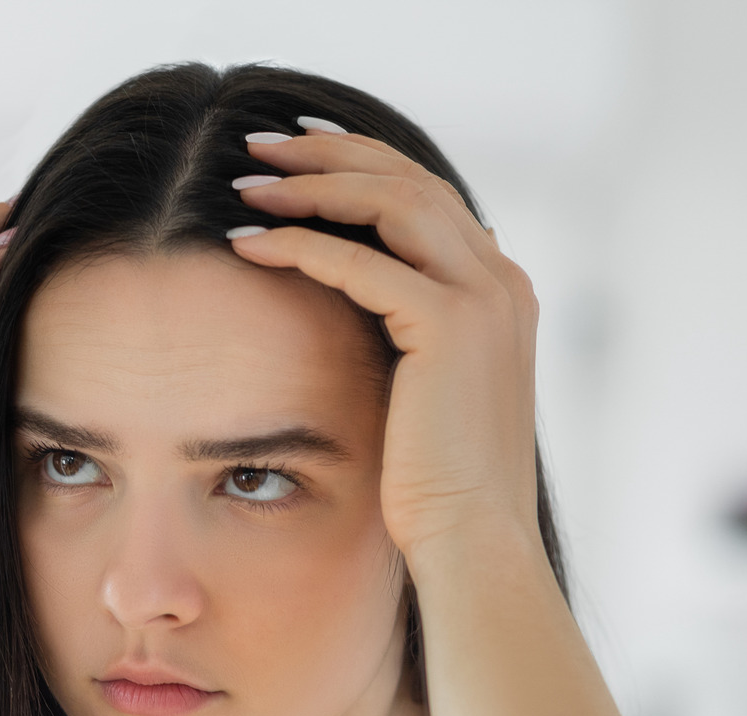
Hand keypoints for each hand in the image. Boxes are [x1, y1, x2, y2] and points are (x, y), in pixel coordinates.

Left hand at [227, 125, 542, 569]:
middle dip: (329, 153)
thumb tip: (355, 301)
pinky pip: (361, 262)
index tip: (295, 152)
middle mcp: (502, 281)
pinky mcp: (450, 326)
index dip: (360, 161)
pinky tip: (246, 244)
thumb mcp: (424, 392)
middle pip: (410, 179)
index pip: (427, 194)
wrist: (473, 542)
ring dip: (311, 185)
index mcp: (500, 290)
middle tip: (258, 144)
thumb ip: (405, 335)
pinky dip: (300, 244)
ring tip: (244, 182)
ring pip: (391, 201)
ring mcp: (485, 298)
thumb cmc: (435, 485)